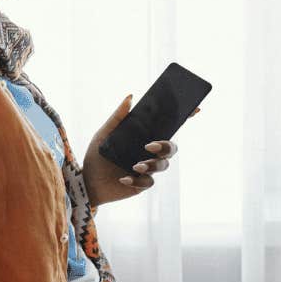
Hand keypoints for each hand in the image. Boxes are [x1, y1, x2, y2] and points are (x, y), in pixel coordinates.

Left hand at [84, 94, 199, 209]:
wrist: (86, 181)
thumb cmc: (97, 155)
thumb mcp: (104, 133)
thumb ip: (117, 116)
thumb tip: (131, 97)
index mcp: (144, 136)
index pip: (167, 126)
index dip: (184, 118)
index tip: (195, 109)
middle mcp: (149, 152)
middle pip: (171, 147)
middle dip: (165, 146)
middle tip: (150, 145)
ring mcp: (147, 168)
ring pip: (163, 165)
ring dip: (151, 164)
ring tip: (135, 165)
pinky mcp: (141, 184)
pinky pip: (148, 182)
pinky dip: (136, 180)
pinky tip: (124, 178)